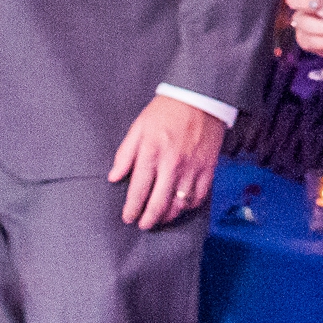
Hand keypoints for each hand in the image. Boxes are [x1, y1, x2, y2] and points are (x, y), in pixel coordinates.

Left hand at [109, 95, 225, 229]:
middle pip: (158, 203)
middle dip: (148, 219)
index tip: (128, 217)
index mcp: (152, 153)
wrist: (199, 98)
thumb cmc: (166, 111)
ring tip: (160, 219)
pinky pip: (198, 196)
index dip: (132, 209)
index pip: (138, 190)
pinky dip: (189, 206)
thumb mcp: (139, 127)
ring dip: (168, 216)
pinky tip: (181, 206)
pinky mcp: (208, 168)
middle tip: (143, 225)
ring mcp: (192, 168)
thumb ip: (125, 154)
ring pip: (179, 204)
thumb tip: (114, 176)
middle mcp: (172, 164)